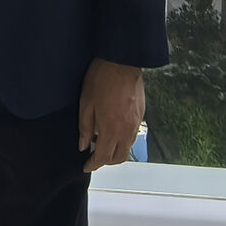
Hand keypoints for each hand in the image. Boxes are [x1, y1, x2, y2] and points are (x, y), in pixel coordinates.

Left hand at [78, 57, 144, 172]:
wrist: (122, 60)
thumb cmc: (101, 79)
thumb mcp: (86, 102)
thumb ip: (85, 127)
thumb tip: (84, 145)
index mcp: (111, 129)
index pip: (103, 157)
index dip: (93, 164)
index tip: (86, 165)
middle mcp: (127, 130)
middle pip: (119, 157)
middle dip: (106, 161)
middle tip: (93, 154)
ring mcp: (136, 123)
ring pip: (128, 147)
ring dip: (115, 150)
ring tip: (101, 139)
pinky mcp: (141, 114)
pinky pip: (132, 135)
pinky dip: (123, 139)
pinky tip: (113, 128)